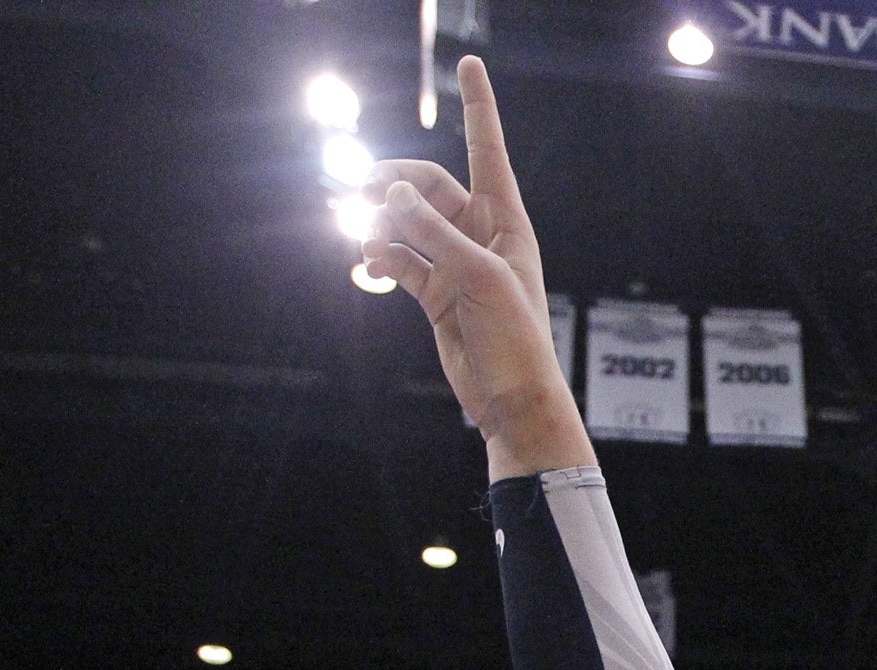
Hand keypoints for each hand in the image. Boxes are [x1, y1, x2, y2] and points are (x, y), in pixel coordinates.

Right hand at [363, 59, 587, 469]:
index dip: (478, 106)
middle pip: (428, 185)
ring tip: (364, 240)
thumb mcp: (477, 278)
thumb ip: (434, 232)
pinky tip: (365, 262)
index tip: (469, 62)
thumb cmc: (514, 339)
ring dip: (380, 224)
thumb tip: (392, 190)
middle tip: (361, 185)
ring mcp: (453, 262)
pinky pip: (397, 257)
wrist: (511, 399)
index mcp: (506, 220)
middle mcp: (480, 234)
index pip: (486, 149)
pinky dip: (379, 255)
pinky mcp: (433, 291)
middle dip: (395, 181)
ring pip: (406, 222)